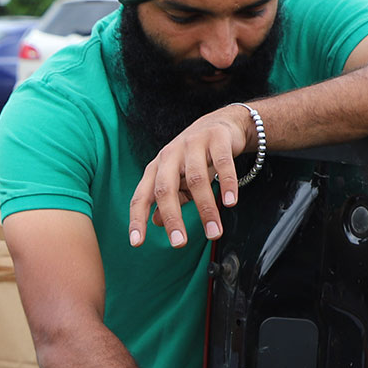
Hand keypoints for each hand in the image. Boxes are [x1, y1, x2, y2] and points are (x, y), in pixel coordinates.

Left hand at [128, 105, 252, 248]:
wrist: (221, 123)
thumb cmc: (194, 156)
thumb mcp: (178, 177)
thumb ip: (169, 199)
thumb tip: (155, 222)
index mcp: (156, 167)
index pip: (141, 196)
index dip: (137, 219)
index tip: (137, 243)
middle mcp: (170, 155)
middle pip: (165, 189)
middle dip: (172, 218)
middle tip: (179, 243)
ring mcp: (192, 144)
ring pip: (196, 180)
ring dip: (206, 209)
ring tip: (214, 233)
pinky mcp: (216, 138)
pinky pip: (222, 163)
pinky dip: (226, 184)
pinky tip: (230, 203)